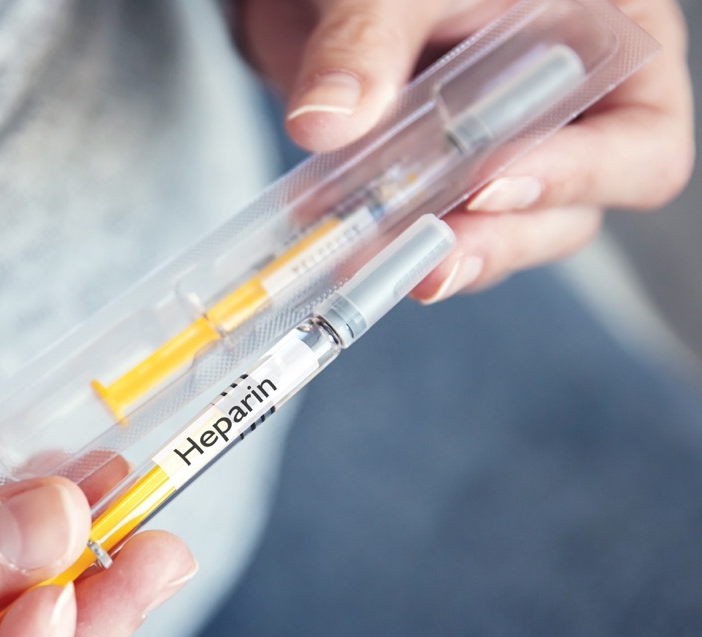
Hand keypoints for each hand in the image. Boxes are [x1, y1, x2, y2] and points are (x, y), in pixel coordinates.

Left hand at [235, 0, 694, 300]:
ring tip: (382, 265)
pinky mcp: (441, 189)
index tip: (490, 184)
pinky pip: (437, 238)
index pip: (641, 138)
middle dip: (498, 240)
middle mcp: (571, 114)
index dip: (580, 174)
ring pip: (502, 238)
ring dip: (443, 259)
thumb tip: (324, 123)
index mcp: (609, 43)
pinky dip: (393, 250)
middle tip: (432, 261)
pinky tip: (351, 253)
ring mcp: (503, 159)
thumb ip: (366, 43)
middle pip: (573, 211)